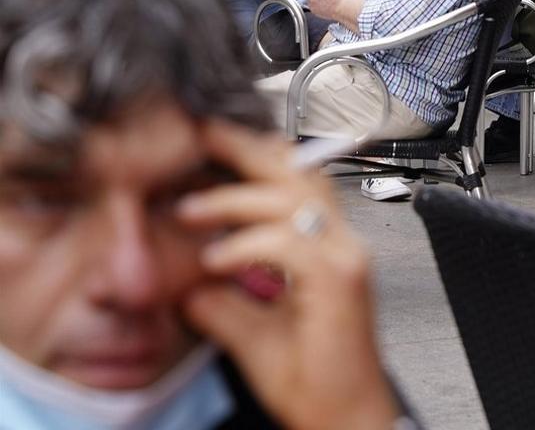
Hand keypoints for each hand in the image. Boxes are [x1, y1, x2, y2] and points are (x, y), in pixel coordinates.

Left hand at [177, 123, 399, 429]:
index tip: (211, 143)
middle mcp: (343, 245)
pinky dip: (249, 244)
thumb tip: (186, 284)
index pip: (296, 183)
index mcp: (329, 249)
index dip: (256, 157)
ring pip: (294, 198)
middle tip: (202, 135)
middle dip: (247, 149)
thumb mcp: (253, 333)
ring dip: (237, 198)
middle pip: (299, 174)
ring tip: (191, 209)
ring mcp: (346, 259)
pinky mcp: (341, 282)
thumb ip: (223, 302)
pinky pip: (290, 243)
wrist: (346, 420)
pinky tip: (218, 259)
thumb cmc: (316, 381)